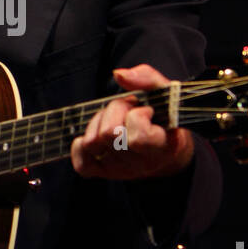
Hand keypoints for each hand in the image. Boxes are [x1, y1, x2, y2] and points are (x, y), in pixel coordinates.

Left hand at [70, 64, 194, 180]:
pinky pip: (81, 164)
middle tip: (129, 111)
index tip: (147, 111)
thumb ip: (147, 79)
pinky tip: (97, 136)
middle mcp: (141, 164)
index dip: (138, 116)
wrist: (165, 150)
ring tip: (116, 121)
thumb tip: (119, 74)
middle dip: (115, 111)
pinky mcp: (104, 174)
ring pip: (92, 142)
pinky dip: (81, 147)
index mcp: (162, 147)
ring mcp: (121, 171)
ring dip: (99, 123)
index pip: (139, 137)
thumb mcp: (166, 93)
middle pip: (109, 133)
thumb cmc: (165, 118)